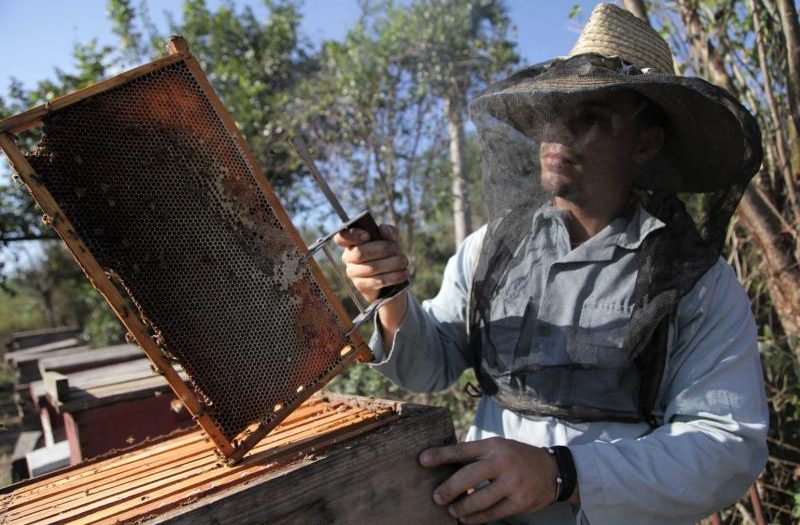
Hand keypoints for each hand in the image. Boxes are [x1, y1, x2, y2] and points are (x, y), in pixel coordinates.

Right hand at [333, 224, 408, 302]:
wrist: (391, 279)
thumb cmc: (387, 255)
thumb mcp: (390, 241)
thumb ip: (388, 232)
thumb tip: (383, 229)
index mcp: (352, 242)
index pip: (342, 237)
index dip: (353, 235)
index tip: (367, 235)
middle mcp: (348, 257)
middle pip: (360, 252)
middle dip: (382, 249)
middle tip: (396, 249)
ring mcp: (353, 273)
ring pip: (371, 268)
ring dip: (392, 264)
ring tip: (404, 262)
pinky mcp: (361, 286)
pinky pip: (377, 281)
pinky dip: (394, 276)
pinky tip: (404, 273)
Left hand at [419, 437, 564, 523]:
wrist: (552, 470)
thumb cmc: (516, 457)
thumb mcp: (497, 448)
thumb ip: (474, 455)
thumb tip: (443, 465)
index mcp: (493, 446)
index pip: (462, 450)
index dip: (440, 455)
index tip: (422, 460)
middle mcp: (502, 462)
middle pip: (468, 477)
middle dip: (448, 489)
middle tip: (437, 498)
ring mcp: (512, 483)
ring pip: (479, 500)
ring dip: (462, 509)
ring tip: (453, 511)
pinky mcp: (519, 502)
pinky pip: (492, 514)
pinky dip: (477, 518)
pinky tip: (467, 519)